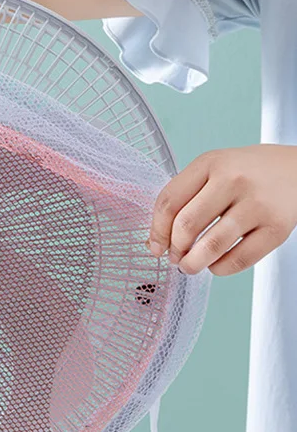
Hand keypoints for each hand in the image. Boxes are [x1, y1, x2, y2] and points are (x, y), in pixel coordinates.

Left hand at [147, 144, 296, 275]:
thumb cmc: (246, 173)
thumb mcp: (213, 170)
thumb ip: (183, 198)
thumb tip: (154, 243)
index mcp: (210, 163)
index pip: (168, 202)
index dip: (156, 231)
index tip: (155, 246)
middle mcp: (233, 180)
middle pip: (186, 226)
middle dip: (174, 249)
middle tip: (175, 257)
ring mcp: (258, 204)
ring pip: (211, 246)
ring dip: (192, 264)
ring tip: (190, 266)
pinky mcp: (277, 228)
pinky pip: (239, 259)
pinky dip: (220, 268)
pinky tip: (216, 264)